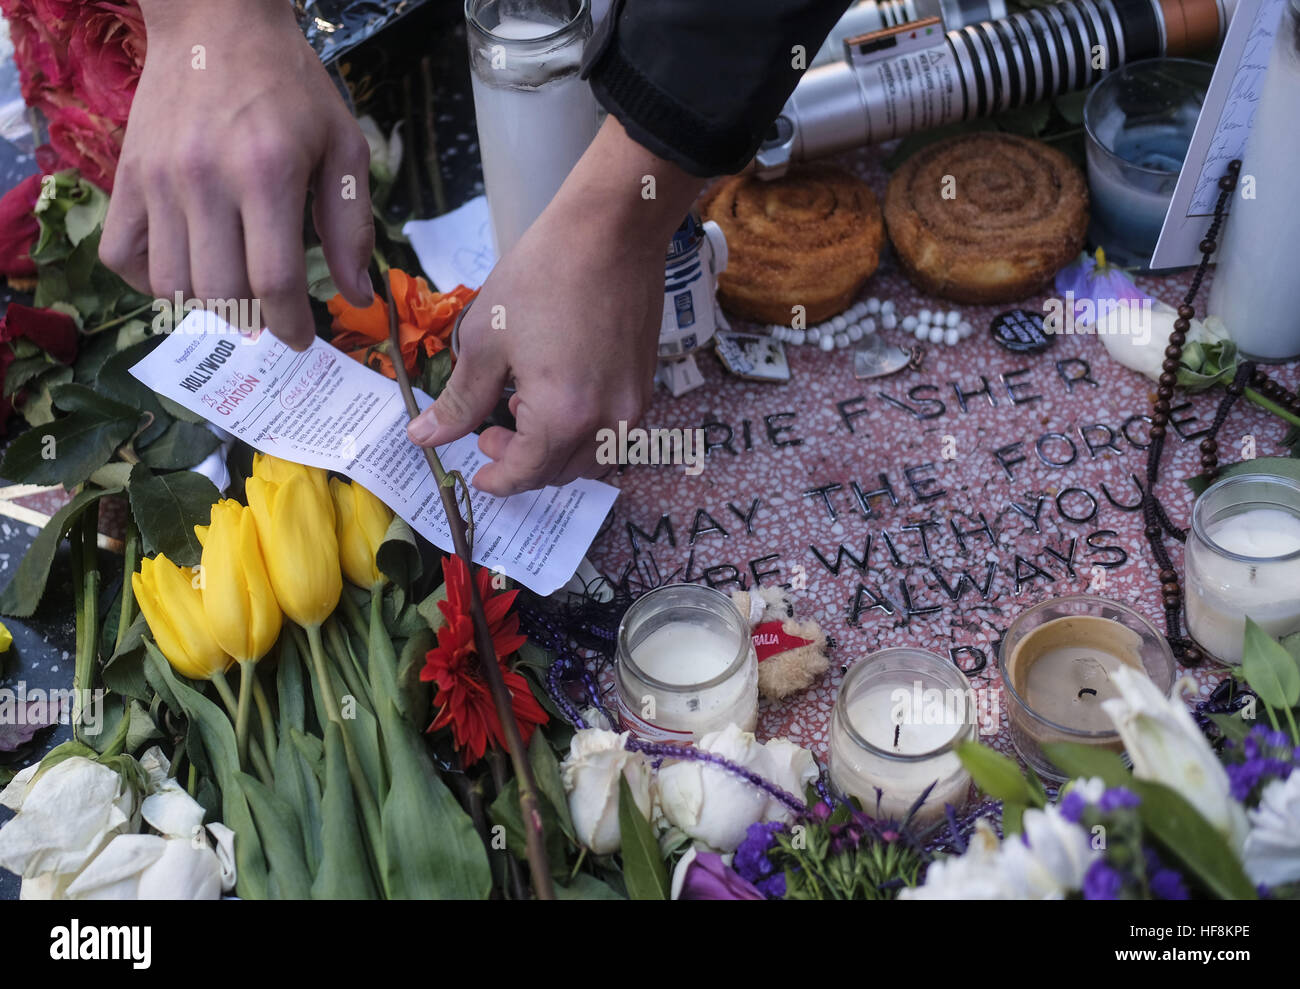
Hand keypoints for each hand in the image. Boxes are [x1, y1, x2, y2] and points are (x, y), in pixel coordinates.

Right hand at [100, 0, 374, 347]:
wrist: (216, 22)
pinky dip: (150, 280)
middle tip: (272, 306)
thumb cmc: (291, 86)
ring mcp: (158, 180)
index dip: (292, 324)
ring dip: (208, 303)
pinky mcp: (127, 176)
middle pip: (222, 293)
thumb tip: (359, 297)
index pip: (275, 281)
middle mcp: (205, 180)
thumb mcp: (342, 147)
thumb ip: (352, 227)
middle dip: (255, 317)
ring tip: (234, 283)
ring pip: (172, 285)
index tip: (303, 336)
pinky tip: (186, 264)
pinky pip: (120, 257)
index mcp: (267, 174)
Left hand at [406, 117, 704, 495]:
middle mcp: (606, 421)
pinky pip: (612, 434)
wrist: (612, 230)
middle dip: (522, 465)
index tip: (475, 472)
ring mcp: (632, 405)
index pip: (525, 473)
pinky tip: (559, 397)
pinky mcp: (644, 385)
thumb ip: (459, 401)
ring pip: (591, 460)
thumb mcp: (486, 340)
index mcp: (562, 415)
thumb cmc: (545, 275)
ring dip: (554, 454)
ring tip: (525, 412)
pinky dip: (582, 434)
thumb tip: (426, 438)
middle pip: (560, 473)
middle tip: (488, 434)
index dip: (495, 480)